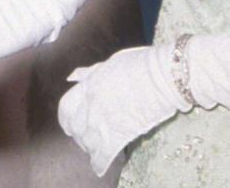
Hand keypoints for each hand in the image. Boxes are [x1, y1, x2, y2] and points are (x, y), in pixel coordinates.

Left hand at [57, 44, 186, 175]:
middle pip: (76, 128)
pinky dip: (99, 163)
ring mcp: (103, 121)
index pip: (65, 107)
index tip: (71, 125)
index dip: (67, 119)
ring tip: (96, 149)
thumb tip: (73, 77)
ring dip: (90, 148)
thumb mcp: (110, 63)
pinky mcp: (118, 135)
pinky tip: (99, 167)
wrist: (163, 76)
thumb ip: (90, 73)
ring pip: (87, 142)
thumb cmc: (140, 64)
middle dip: (79, 135)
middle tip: (86, 139)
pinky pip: (102, 155)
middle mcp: (91, 105)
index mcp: (88, 86)